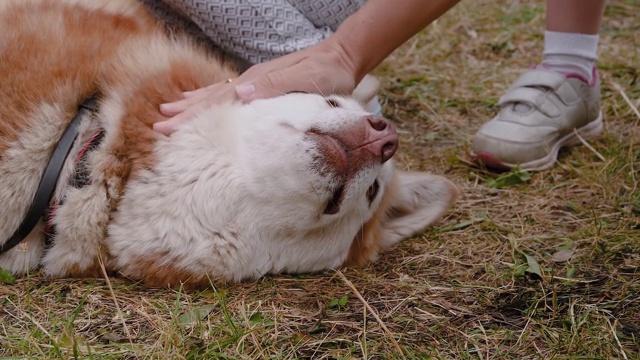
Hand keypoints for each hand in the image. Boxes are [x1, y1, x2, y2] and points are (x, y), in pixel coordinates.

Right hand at [154, 40, 359, 134]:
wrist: (341, 57)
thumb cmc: (328, 75)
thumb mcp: (305, 81)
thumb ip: (274, 87)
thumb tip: (240, 92)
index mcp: (257, 83)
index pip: (218, 102)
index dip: (193, 117)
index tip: (169, 129)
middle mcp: (251, 81)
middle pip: (211, 99)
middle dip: (185, 115)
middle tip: (159, 127)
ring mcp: (255, 82)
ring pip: (217, 95)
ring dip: (193, 106)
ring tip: (169, 112)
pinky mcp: (262, 84)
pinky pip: (229, 93)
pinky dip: (211, 98)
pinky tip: (202, 100)